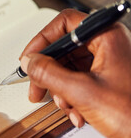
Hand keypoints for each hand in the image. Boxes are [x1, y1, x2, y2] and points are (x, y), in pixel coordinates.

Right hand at [20, 9, 130, 137]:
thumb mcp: (82, 92)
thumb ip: (49, 73)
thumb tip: (30, 62)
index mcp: (107, 36)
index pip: (64, 24)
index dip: (42, 41)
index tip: (29, 58)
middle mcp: (107, 45)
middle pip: (64, 48)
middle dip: (48, 73)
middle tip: (37, 87)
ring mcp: (108, 62)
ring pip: (69, 67)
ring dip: (60, 89)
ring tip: (66, 106)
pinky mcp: (106, 78)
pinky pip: (78, 80)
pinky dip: (71, 97)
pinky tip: (77, 113)